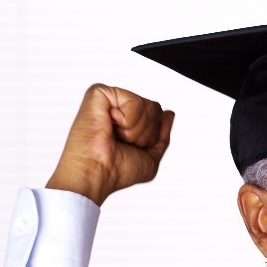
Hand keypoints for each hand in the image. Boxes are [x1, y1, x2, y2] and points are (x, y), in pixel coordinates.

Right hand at [46, 84, 173, 205]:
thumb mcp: (150, 157)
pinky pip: (134, 101)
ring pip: (147, 105)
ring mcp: (108, 99)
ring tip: (115, 137)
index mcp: (126, 121)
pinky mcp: (99, 93)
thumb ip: (162, 136)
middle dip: (145, 133)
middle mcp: (117, 108)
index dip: (152, 136)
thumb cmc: (117, 171)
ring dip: (136, 130)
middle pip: (154, 108)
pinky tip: (110, 127)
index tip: (130, 147)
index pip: (157, 115)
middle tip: (122, 143)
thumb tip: (169, 113)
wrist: (97, 174)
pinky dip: (128, 121)